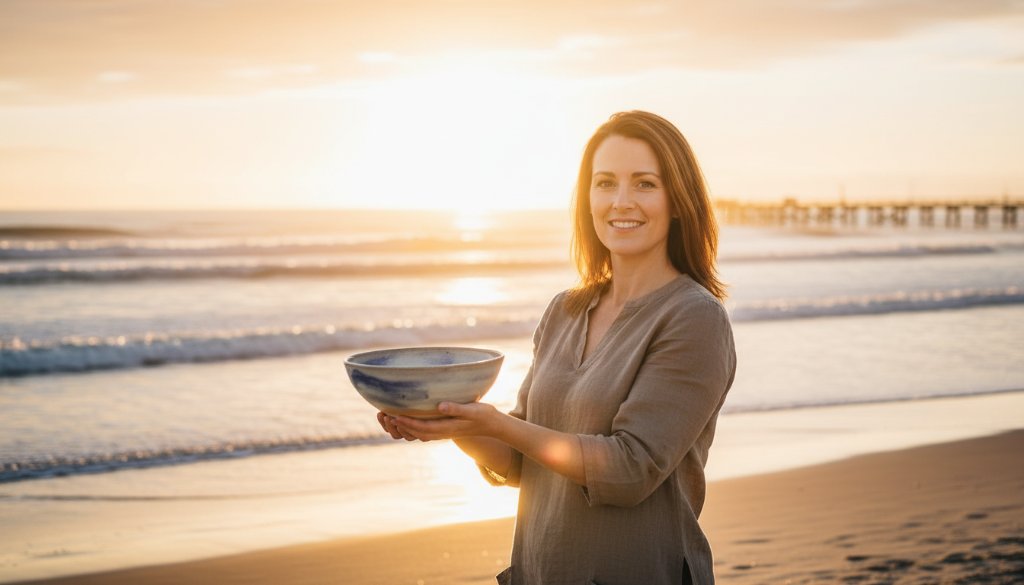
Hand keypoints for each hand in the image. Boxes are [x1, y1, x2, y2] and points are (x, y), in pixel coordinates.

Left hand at [382, 401, 500, 441]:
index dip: (407, 423)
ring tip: (390, 418)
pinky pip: (424, 431)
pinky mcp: (444, 428)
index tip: (394, 416)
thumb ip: (457, 408)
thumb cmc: (484, 415)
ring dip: (404, 428)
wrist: (492, 425)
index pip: (422, 427)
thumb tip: (439, 406)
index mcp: (447, 428)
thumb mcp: (473, 409)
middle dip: (401, 426)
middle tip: (386, 416)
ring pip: (418, 434)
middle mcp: (442, 432)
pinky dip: (412, 427)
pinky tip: (406, 419)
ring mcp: (442, 431)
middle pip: (416, 433)